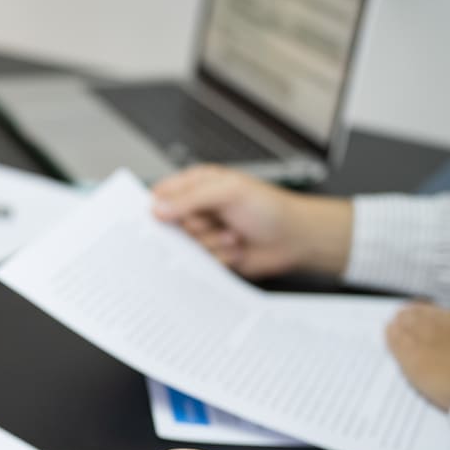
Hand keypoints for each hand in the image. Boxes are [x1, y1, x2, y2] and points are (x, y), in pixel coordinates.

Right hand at [151, 165, 352, 279]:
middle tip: (214, 221)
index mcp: (197, 185)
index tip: (161, 218)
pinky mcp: (211, 256)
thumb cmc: (269, 208)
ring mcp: (204, 234)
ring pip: (185, 247)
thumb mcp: (227, 192)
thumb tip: (157, 208)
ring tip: (233, 234)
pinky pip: (199, 263)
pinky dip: (219, 257)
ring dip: (211, 243)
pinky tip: (236, 248)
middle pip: (169, 226)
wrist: (294, 239)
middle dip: (194, 227)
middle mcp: (198, 210)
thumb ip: (189, 199)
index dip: (156, 208)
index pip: (161, 195)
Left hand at [386, 305, 449, 410]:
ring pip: (414, 325)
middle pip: (436, 318)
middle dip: (424, 319)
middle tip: (411, 318)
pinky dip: (393, 338)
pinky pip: (398, 342)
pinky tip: (388, 334)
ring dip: (405, 325)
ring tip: (396, 324)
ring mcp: (436, 338)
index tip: (448, 324)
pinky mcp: (415, 358)